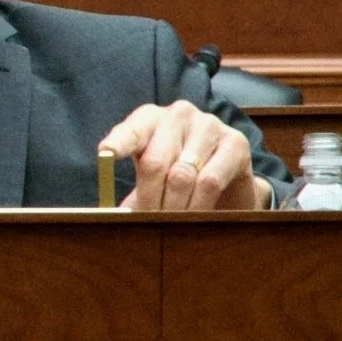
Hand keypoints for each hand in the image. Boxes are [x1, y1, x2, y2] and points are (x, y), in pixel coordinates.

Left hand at [100, 102, 272, 210]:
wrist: (225, 175)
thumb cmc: (174, 174)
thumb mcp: (149, 176)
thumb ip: (134, 188)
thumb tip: (116, 216)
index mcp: (148, 118)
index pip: (131, 130)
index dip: (119, 143)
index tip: (106, 154)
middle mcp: (178, 114)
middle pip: (155, 162)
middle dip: (149, 199)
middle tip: (146, 223)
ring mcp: (209, 125)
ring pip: (183, 175)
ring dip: (174, 207)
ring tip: (169, 225)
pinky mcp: (235, 143)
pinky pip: (211, 180)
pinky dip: (199, 205)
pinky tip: (195, 217)